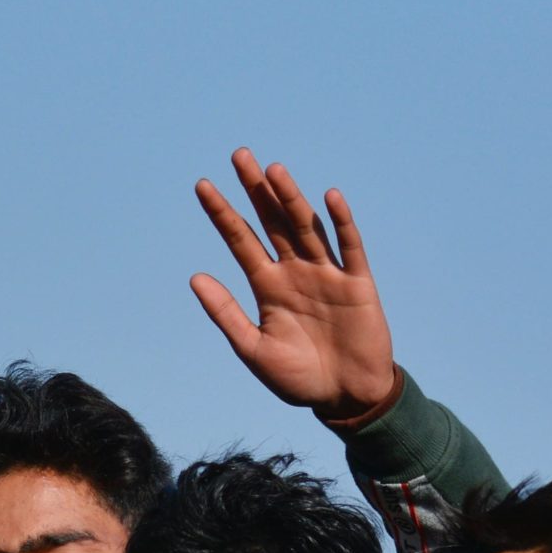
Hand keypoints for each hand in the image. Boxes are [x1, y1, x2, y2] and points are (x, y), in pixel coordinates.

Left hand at [192, 150, 395, 420]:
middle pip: (272, 222)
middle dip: (256, 190)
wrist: (344, 397)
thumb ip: (226, 314)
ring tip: (273, 171)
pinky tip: (329, 198)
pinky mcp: (357, 283)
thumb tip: (194, 277)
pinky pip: (349, 248)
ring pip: (306, 227)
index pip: (241, 241)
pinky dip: (341, 223)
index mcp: (268, 287)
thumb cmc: (298, 378)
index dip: (222, 214)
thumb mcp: (254, 349)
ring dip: (291, 199)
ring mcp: (326, 274)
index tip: (202, 186)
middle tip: (239, 155)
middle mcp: (295, 272)